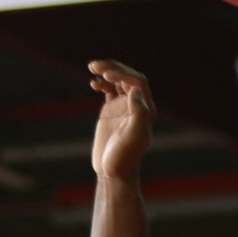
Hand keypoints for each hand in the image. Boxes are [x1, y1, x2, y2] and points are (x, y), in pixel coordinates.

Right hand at [89, 59, 154, 182]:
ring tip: (92, 67)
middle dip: (113, 68)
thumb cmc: (125, 156)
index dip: (123, 74)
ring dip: (106, 71)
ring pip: (117, 81)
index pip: (137, 82)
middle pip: (127, 77)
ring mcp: (123, 106)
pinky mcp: (111, 111)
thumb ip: (138, 113)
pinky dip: (101, 83)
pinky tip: (93, 83)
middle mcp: (136, 104)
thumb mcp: (133, 136)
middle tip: (96, 65)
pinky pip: (108, 90)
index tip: (107, 75)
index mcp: (145, 108)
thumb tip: (134, 91)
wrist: (113, 170)